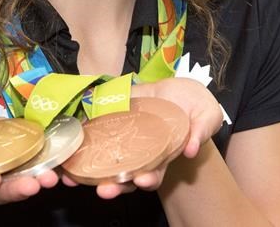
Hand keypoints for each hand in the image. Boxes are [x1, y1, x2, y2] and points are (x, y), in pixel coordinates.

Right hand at [0, 98, 58, 203]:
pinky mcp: (14, 143)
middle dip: (18, 189)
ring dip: (36, 177)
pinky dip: (43, 156)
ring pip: (19, 176)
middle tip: (34, 184)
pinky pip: (30, 153)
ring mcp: (1, 160)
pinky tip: (57, 153)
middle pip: (1, 190)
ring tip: (51, 176)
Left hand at [68, 78, 221, 198]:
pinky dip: (84, 131)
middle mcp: (141, 151)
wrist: (184, 90)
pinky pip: (98, 125)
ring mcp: (126, 134)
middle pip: (125, 173)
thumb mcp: (207, 118)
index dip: (147, 180)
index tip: (142, 181)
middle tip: (105, 190)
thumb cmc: (198, 109)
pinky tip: (72, 136)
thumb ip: (201, 132)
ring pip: (106, 155)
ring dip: (90, 167)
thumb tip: (191, 148)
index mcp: (163, 156)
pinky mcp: (116, 114)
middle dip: (114, 183)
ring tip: (75, 176)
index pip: (153, 174)